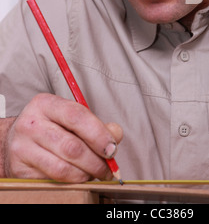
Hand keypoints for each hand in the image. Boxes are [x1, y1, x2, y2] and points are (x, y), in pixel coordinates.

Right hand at [4, 93, 122, 182]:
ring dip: (85, 174)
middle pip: (72, 146)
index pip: (77, 116)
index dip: (99, 134)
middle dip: (96, 161)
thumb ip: (95, 124)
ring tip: (94, 173)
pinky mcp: (20, 169)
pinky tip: (78, 177)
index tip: (112, 148)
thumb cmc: (49, 126)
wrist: (14, 140)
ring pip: (63, 168)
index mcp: (46, 104)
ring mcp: (23, 147)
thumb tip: (115, 135)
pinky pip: (52, 180)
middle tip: (108, 168)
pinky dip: (71, 182)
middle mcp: (31, 123)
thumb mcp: (69, 117)